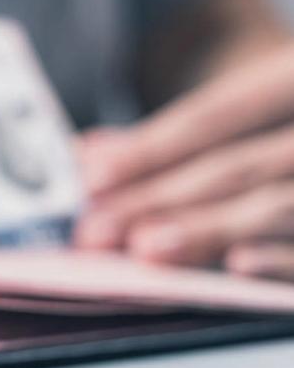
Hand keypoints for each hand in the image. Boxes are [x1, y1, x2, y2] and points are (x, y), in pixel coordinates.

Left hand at [74, 47, 293, 279]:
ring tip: (147, 249)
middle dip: (162, 200)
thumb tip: (92, 155)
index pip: (218, 115)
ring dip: (211, 230)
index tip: (92, 177)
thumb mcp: (270, 100)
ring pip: (282, 205)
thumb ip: (188, 135)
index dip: (153, 146)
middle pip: (241, 165)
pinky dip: (284, 261)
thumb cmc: (291, 124)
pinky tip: (238, 267)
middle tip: (97, 230)